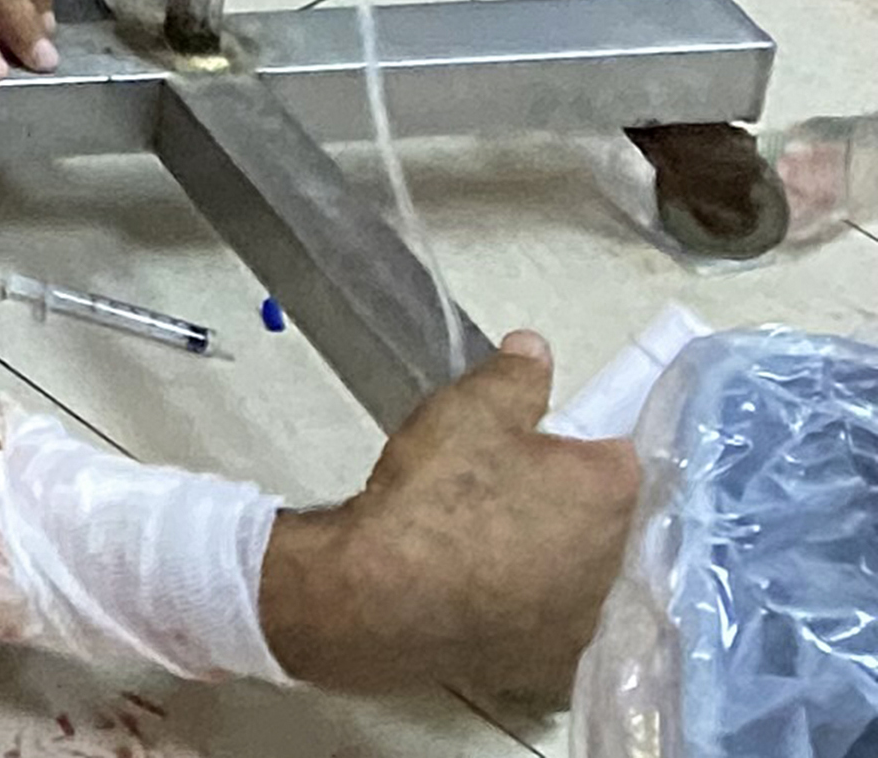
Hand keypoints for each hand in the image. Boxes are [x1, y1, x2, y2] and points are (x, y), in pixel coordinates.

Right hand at [263, 334, 644, 693]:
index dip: (587, 447)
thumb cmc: (440, 492)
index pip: (625, 455)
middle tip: (520, 492)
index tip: (550, 447)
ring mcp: (595, 618)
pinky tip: (497, 596)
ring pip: (591, 577)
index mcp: (616, 490)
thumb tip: (536, 349)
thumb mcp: (469, 409)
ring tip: (502, 547)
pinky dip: (539, 609)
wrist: (388, 593)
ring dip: (563, 561)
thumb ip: (514, 376)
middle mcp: (625, 559)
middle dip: (579, 506)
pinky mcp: (563, 664)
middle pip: (615, 521)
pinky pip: (562, 624)